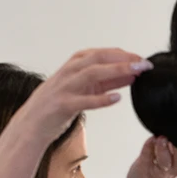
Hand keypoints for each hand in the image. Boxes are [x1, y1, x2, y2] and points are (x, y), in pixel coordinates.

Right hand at [19, 48, 150, 143]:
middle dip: (122, 59)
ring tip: (135, 74)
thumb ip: (106, 82)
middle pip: (98, 59)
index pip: (101, 53)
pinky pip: (84, 100)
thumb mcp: (84, 89)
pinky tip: (117, 98)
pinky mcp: (63, 105)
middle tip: (144, 63)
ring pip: (91, 74)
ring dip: (115, 71)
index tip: (141, 58)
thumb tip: (131, 75)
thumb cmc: (58, 105)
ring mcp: (65, 88)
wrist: (32, 123)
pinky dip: (101, 99)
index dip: (122, 54)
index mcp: (74, 65)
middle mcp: (69, 73)